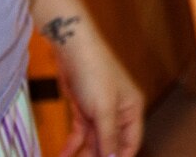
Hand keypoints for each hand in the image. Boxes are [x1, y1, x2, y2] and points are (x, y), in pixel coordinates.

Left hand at [53, 28, 144, 156]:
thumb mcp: (103, 109)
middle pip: (111, 145)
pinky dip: (72, 146)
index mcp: (132, 111)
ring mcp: (100, 112)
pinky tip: (63, 155)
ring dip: (83, 154)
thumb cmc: (95, 72)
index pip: (130, 144)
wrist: (72, 50)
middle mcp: (118, 113)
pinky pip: (80, 134)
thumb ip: (108, 138)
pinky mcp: (83, 110)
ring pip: (94, 142)